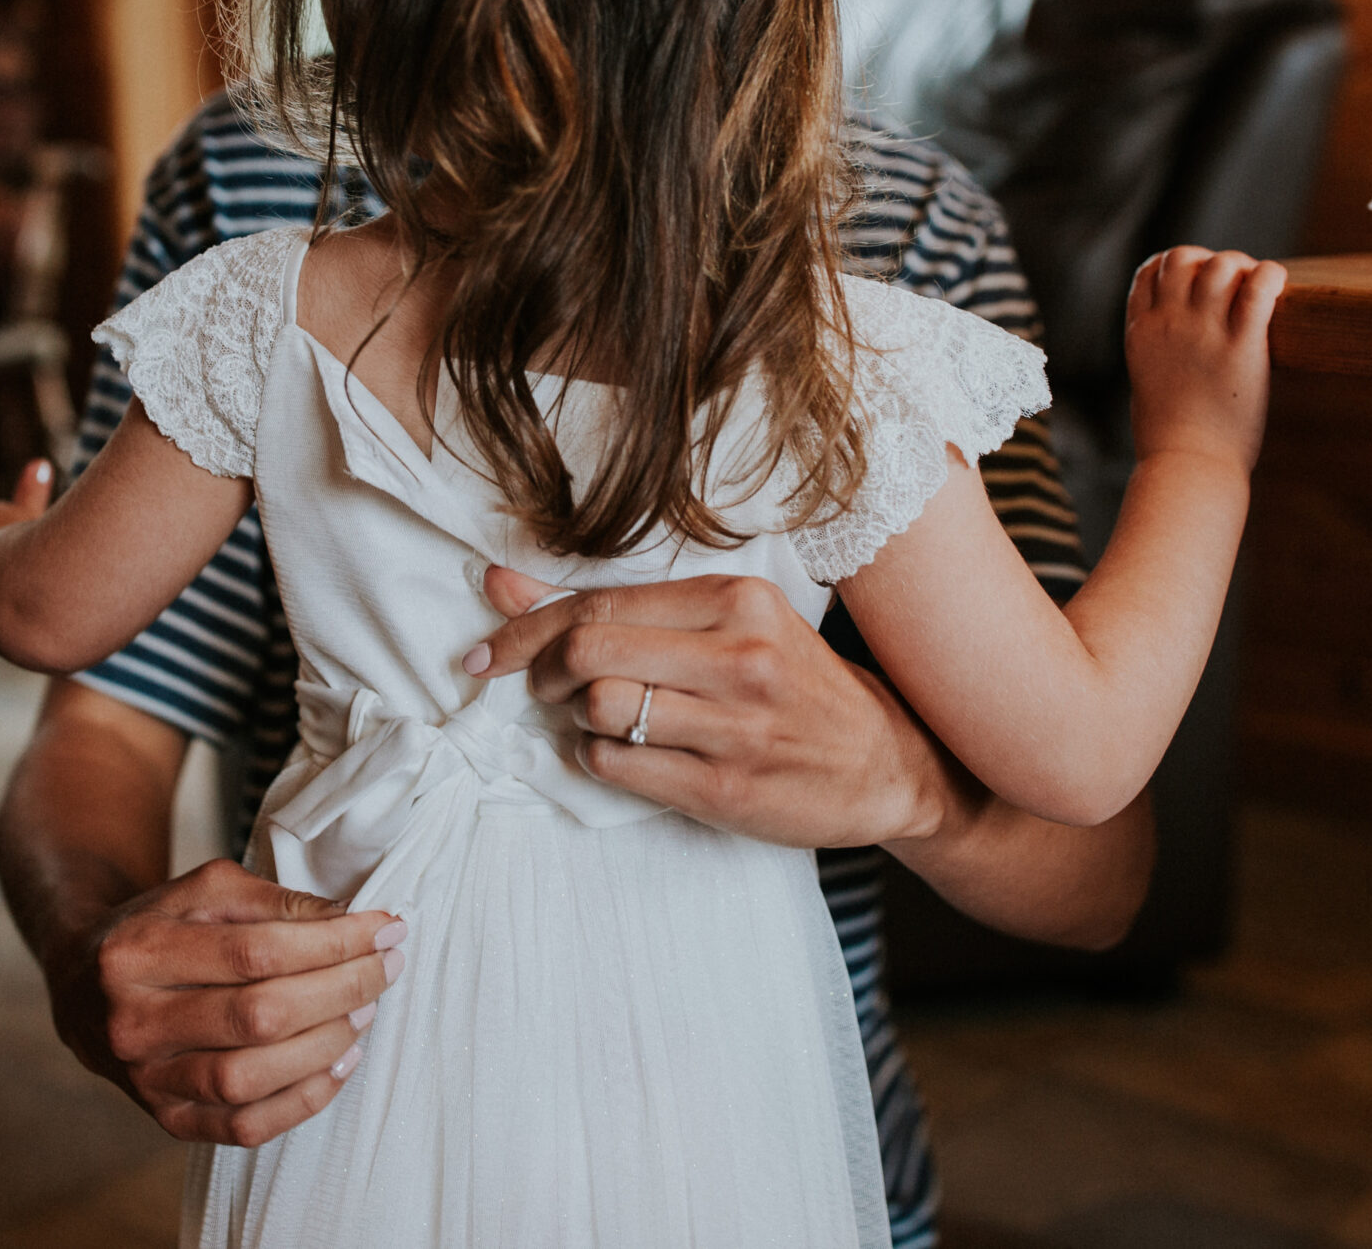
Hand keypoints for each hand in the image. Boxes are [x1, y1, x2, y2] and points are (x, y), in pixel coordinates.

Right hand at [52, 859, 405, 1146]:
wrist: (84, 988)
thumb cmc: (157, 929)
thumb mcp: (203, 891)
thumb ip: (273, 900)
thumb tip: (349, 922)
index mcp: (137, 952)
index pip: (254, 951)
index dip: (331, 942)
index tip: (384, 927)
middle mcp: (134, 1022)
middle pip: (259, 1016)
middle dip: (341, 989)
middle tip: (386, 966)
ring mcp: (147, 1080)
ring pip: (253, 1078)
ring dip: (327, 1045)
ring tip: (365, 1010)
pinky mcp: (166, 1120)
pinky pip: (246, 1126)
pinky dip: (305, 1100)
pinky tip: (340, 1062)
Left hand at [465, 567, 966, 849]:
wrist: (883, 761)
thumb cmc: (791, 684)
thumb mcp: (723, 624)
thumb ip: (615, 606)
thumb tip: (496, 581)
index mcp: (737, 600)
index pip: (600, 602)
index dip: (525, 626)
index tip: (488, 650)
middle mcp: (740, 656)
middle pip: (589, 651)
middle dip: (540, 672)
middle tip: (539, 687)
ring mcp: (736, 726)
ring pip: (600, 709)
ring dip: (573, 719)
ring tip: (593, 719)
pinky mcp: (727, 788)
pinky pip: (620, 766)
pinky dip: (599, 759)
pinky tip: (623, 752)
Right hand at [1124, 246, 1286, 475]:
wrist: (1186, 465)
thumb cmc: (1169, 439)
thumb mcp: (1148, 385)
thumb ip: (1161, 357)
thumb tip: (1181, 354)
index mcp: (1141, 332)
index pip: (1150, 270)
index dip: (1177, 266)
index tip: (1199, 281)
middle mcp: (1168, 323)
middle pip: (1185, 257)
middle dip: (1211, 262)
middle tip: (1235, 286)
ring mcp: (1203, 331)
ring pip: (1222, 264)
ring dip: (1243, 268)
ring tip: (1258, 289)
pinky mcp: (1241, 345)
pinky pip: (1258, 287)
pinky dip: (1271, 275)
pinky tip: (1279, 285)